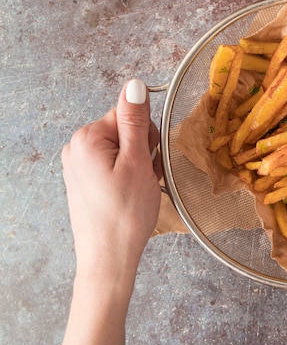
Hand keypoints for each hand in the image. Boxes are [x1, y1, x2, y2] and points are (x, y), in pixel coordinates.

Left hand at [56, 79, 161, 344]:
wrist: (109, 259)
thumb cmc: (125, 214)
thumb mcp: (137, 162)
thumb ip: (135, 121)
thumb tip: (135, 85)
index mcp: (87, 138)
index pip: (128, 115)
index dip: (148, 136)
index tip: (151, 160)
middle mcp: (77, 148)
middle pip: (125, 130)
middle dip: (144, 150)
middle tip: (148, 178)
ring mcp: (79, 166)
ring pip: (122, 149)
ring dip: (140, 165)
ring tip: (142, 189)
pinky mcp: (84, 181)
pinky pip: (113, 165)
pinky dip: (129, 175)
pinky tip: (133, 194)